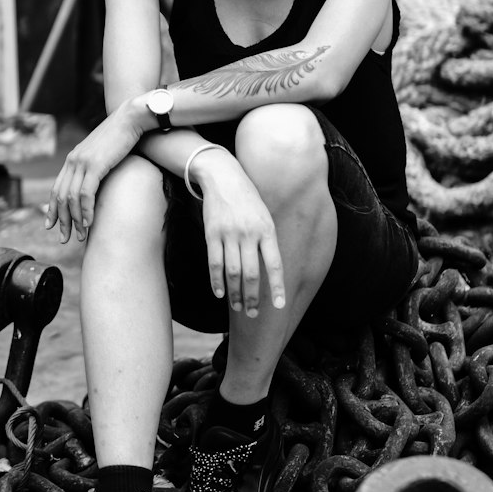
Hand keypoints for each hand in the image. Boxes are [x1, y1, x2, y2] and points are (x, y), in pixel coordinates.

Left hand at [46, 105, 141, 242]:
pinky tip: (89, 223)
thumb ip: (95, 166)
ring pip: (72, 198)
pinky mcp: (95, 165)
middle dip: (62, 220)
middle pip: (61, 197)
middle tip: (64, 238)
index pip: (57, 188)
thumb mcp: (103, 153)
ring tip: (80, 235)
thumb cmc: (122, 136)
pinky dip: (86, 210)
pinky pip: (86, 194)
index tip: (51, 225)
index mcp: (73, 158)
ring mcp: (83, 162)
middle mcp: (73, 160)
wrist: (131, 118)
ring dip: (75, 220)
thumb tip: (96, 182)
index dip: (53, 209)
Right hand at [195, 153, 285, 317]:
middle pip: (252, 274)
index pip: (275, 264)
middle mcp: (249, 233)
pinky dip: (217, 282)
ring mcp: (230, 234)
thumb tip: (270, 272)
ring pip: (233, 272)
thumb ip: (267, 242)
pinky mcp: (212, 234)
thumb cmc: (249, 200)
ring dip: (235, 294)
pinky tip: (220, 294)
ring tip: (238, 308)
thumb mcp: (265, 216)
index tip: (280, 307)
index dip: (278, 287)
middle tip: (253, 315)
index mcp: (267, 230)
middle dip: (253, 298)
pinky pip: (214, 263)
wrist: (223, 177)